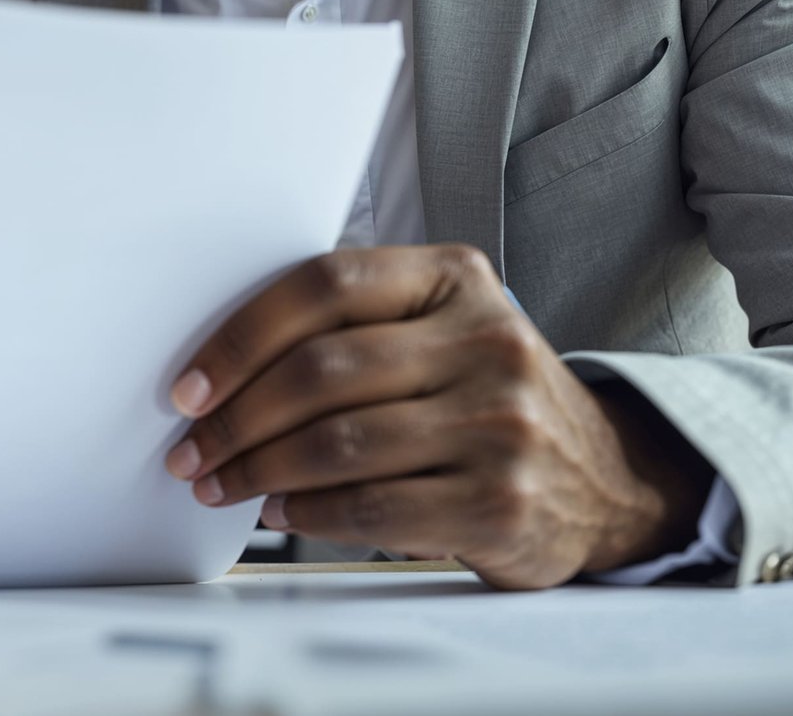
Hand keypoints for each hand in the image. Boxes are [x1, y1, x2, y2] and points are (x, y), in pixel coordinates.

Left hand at [162, 245, 711, 588]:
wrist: (605, 481)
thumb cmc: (489, 398)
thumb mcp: (446, 328)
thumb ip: (357, 323)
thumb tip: (222, 366)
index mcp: (457, 279)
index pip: (324, 284)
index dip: (240, 336)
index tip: (188, 385)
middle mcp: (486, 342)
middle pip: (321, 371)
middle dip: (235, 417)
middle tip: (191, 448)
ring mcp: (500, 425)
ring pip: (338, 445)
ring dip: (257, 469)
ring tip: (221, 483)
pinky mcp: (499, 503)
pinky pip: (371, 508)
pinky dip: (308, 514)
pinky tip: (280, 511)